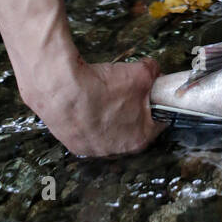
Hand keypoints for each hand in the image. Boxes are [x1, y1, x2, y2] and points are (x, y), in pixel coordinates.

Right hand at [23, 57, 167, 156]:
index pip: (158, 122)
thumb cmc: (103, 88)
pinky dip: (88, 117)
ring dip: (108, 114)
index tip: (153, 95)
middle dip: (132, 109)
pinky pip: (87, 130)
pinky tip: (86, 101)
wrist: (63, 90)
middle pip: (132, 126)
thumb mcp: (140, 73)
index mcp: (138, 138)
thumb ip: (153, 74)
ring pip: (108, 129)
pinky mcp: (73, 144)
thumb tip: (153, 71)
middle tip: (127, 91)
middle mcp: (116, 150)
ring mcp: (93, 149)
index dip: (156, 104)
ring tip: (103, 94)